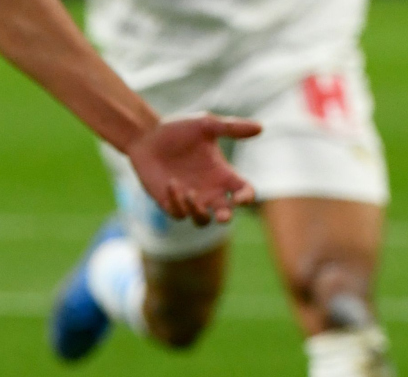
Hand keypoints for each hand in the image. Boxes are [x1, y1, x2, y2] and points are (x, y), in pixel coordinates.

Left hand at [124, 115, 262, 225]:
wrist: (147, 136)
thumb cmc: (178, 129)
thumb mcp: (206, 125)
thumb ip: (232, 128)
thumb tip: (260, 128)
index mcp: (222, 173)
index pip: (243, 191)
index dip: (247, 197)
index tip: (240, 197)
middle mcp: (209, 190)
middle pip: (225, 214)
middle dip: (225, 217)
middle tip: (221, 215)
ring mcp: (190, 199)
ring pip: (202, 220)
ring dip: (198, 212)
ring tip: (189, 193)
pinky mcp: (170, 203)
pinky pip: (179, 214)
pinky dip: (177, 202)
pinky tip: (171, 183)